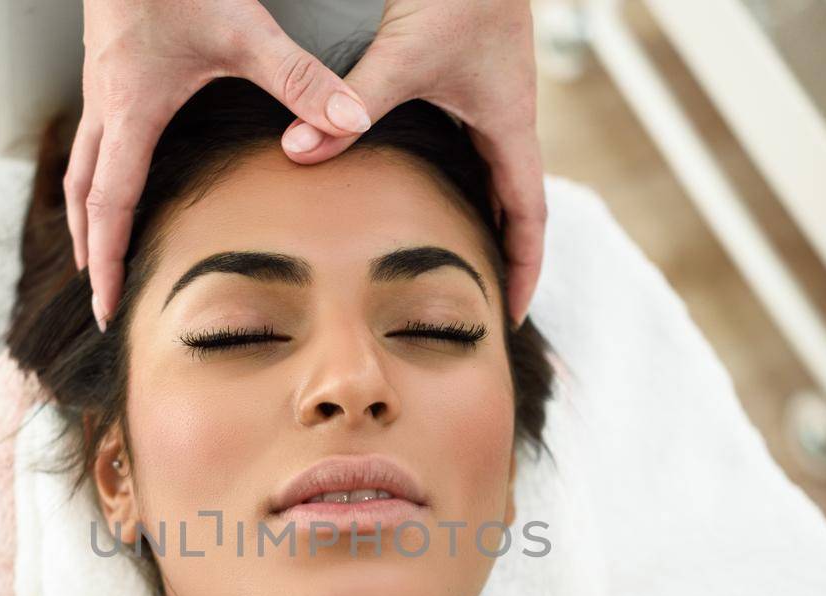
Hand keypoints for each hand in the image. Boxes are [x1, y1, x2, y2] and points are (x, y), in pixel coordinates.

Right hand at [71, 0, 373, 330]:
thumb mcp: (245, 27)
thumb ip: (301, 80)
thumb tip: (353, 123)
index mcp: (131, 112)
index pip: (111, 206)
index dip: (108, 261)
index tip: (107, 306)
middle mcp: (107, 105)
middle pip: (84, 197)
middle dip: (91, 251)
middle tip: (99, 296)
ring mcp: (102, 84)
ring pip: (82, 165)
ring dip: (88, 213)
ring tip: (98, 249)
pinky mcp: (109, 63)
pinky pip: (93, 135)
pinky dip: (97, 172)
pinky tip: (119, 174)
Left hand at [279, 0, 546, 326]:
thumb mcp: (402, 53)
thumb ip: (350, 102)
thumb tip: (296, 153)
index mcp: (509, 125)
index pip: (529, 217)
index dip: (522, 268)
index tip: (512, 313)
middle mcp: (506, 118)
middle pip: (513, 205)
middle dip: (501, 254)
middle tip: (481, 299)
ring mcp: (489, 98)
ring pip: (490, 175)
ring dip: (479, 217)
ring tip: (453, 260)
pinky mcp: (467, 78)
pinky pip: (468, 146)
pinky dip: (455, 179)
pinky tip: (423, 192)